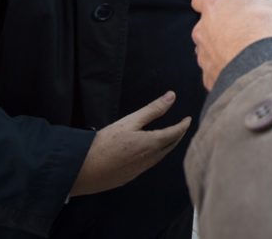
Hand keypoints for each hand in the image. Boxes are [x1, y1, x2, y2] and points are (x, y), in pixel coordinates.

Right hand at [70, 91, 190, 196]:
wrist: (83, 170)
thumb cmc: (105, 143)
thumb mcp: (130, 121)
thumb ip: (153, 109)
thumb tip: (172, 96)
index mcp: (151, 144)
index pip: (174, 133)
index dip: (183, 126)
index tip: (188, 119)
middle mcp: (150, 159)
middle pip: (170, 146)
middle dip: (178, 135)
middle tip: (181, 127)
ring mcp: (140, 170)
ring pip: (160, 157)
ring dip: (167, 146)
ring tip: (169, 137)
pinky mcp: (130, 177)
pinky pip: (149, 164)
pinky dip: (155, 155)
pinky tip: (149, 152)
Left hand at [191, 0, 271, 89]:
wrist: (261, 62)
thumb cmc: (263, 30)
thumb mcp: (265, 4)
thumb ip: (251, 5)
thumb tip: (257, 9)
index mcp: (214, 6)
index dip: (212, 4)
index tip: (219, 7)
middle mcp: (202, 29)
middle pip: (204, 28)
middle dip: (220, 31)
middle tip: (241, 34)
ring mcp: (203, 53)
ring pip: (208, 51)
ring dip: (222, 51)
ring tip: (244, 55)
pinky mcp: (209, 75)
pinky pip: (215, 71)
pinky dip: (225, 71)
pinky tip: (241, 70)